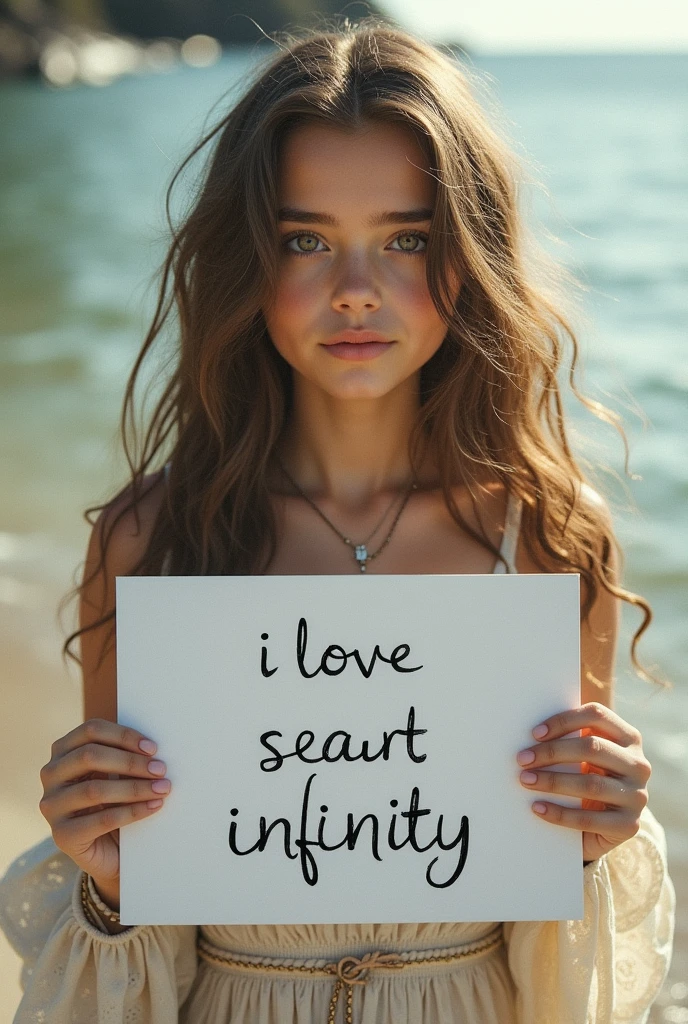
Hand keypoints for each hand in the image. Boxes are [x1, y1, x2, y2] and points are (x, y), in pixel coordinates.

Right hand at [39, 719, 171, 905]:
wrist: (109, 850)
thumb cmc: (115, 800)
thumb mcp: (116, 773)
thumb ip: (123, 756)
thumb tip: (152, 749)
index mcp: (63, 751)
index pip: (91, 731)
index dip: (123, 735)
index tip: (152, 748)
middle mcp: (51, 774)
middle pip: (89, 756)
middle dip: (130, 762)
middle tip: (160, 769)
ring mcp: (52, 806)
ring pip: (95, 789)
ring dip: (135, 788)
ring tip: (162, 789)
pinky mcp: (62, 835)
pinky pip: (102, 819)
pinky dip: (132, 811)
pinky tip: (153, 806)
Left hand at [516, 702, 650, 862]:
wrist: (604, 827)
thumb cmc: (588, 778)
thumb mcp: (586, 756)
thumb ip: (571, 737)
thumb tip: (532, 730)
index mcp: (629, 738)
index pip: (597, 715)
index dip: (564, 721)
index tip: (534, 734)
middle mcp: (639, 764)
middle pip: (592, 748)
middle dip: (552, 752)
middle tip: (522, 759)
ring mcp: (638, 796)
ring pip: (591, 784)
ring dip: (552, 781)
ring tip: (526, 780)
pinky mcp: (629, 826)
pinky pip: (589, 819)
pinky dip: (559, 813)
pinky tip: (538, 807)